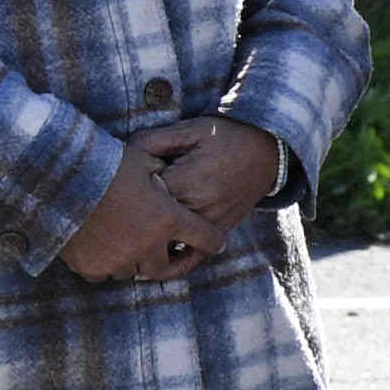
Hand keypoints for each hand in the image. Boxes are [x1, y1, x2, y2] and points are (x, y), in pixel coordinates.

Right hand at [54, 149, 207, 281]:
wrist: (58, 179)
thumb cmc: (103, 163)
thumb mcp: (140, 158)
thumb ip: (158, 170)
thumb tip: (164, 174)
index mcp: (167, 219)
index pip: (204, 237)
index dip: (213, 240)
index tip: (217, 244)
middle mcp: (146, 246)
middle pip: (164, 268)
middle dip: (167, 262)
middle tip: (166, 255)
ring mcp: (117, 260)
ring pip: (131, 272)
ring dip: (132, 261)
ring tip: (125, 246)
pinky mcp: (90, 267)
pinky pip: (102, 273)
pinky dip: (104, 264)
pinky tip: (100, 250)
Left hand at [130, 115, 288, 244]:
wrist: (268, 149)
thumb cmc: (225, 136)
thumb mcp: (189, 129)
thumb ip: (155, 140)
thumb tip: (123, 150)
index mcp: (187, 181)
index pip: (143, 195)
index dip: (128, 190)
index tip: (122, 183)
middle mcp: (199, 206)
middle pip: (153, 222)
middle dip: (135, 216)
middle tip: (121, 209)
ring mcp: (210, 222)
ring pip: (169, 242)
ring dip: (150, 238)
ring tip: (129, 236)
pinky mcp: (220, 230)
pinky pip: (194, 255)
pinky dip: (175, 260)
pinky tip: (157, 259)